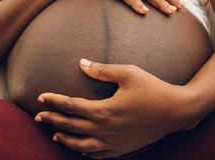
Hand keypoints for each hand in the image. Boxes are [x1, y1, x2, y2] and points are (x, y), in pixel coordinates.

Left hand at [35, 59, 196, 158]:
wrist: (176, 111)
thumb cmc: (153, 89)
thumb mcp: (128, 73)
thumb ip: (102, 70)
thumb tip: (82, 63)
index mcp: (104, 110)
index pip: (70, 105)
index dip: (54, 101)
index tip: (41, 97)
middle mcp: (105, 129)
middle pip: (70, 126)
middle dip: (52, 120)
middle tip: (38, 117)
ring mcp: (114, 142)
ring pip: (81, 144)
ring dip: (65, 139)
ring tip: (54, 135)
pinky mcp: (123, 149)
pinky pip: (98, 154)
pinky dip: (85, 152)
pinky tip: (81, 149)